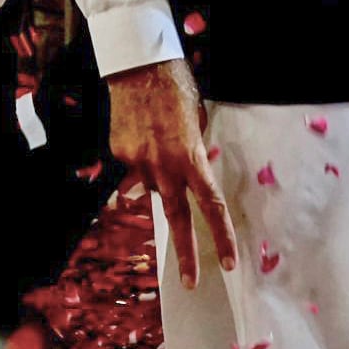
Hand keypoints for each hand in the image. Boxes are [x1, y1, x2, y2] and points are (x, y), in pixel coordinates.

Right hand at [108, 57, 238, 288]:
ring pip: (151, 188)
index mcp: (191, 157)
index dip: (222, 235)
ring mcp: (137, 162)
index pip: (212, 205)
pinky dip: (140, 159)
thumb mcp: (196, 122)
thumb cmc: (176, 87)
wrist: (138, 66)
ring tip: (157, 144)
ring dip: (158, 179)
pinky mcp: (119, 154)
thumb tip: (188, 175)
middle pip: (178, 218)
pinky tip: (141, 132)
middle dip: (185, 254)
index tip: (229, 261)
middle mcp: (164, 166)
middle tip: (190, 283)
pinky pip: (133, 168)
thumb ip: (194, 153)